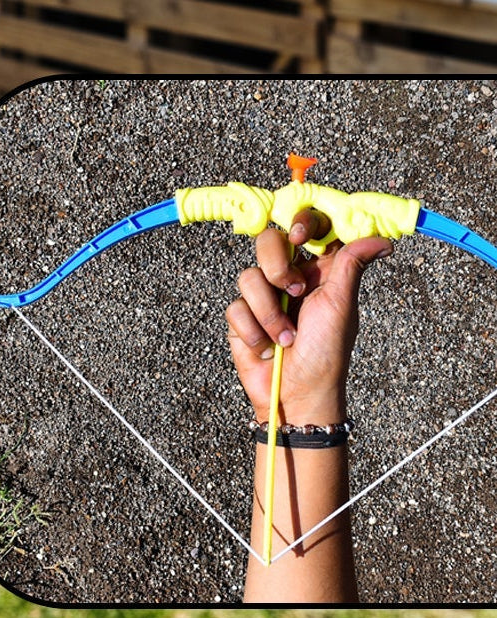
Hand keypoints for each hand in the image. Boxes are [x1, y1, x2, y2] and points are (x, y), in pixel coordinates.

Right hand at [225, 209, 392, 425]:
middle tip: (292, 289)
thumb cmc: (327, 354)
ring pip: (249, 276)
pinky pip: (235, 306)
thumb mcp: (341, 304)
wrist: (297, 395)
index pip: (307, 227)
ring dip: (269, 312)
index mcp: (317, 270)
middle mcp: (289, 277)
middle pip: (269, 241)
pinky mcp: (242, 316)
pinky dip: (253, 330)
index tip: (301, 235)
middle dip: (277, 266)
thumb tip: (383, 239)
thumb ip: (352, 264)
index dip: (301, 222)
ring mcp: (263, 296)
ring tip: (285, 337)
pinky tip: (266, 348)